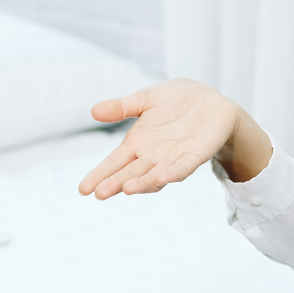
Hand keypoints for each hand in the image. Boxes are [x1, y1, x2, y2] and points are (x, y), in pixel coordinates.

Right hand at [78, 79, 271, 198]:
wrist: (211, 100)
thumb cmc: (177, 101)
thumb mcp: (146, 98)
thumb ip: (122, 107)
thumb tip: (93, 111)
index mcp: (137, 144)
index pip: (114, 162)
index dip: (99, 175)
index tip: (82, 189)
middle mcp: (153, 156)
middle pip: (130, 173)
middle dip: (115, 184)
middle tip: (98, 193)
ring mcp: (173, 158)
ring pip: (154, 176)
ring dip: (141, 183)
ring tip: (125, 190)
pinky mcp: (195, 154)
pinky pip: (183, 167)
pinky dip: (172, 173)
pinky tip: (161, 178)